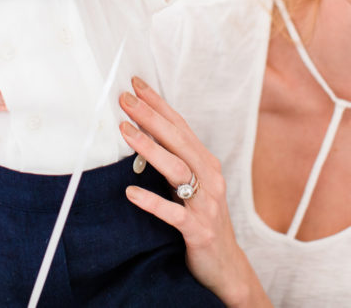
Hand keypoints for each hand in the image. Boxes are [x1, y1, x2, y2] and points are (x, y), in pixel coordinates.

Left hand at [119, 77, 264, 307]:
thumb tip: (142, 131)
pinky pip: (173, 213)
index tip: (136, 84)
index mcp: (207, 163)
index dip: (159, 104)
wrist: (225, 266)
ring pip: (177, 170)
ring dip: (150, 148)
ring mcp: (206, 204)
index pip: (180, 126)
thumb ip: (174, 161)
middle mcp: (210, 178)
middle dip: (151, 117)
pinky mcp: (198, 231)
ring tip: (125, 131)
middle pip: (178, 141)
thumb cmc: (202, 220)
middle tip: (125, 100)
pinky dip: (152, 202)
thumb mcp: (191, 186)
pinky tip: (130, 193)